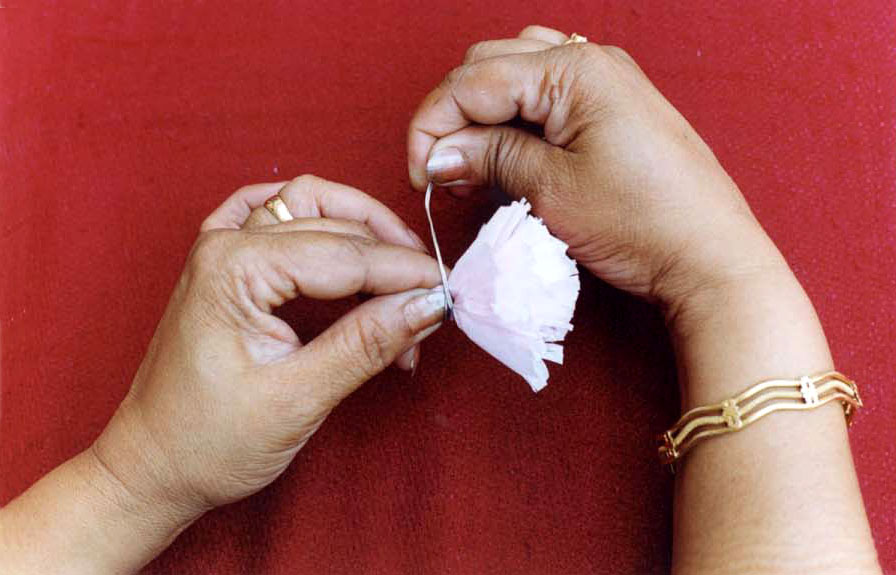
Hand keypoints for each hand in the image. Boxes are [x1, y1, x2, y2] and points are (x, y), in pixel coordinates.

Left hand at [94, 175, 445, 521]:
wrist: (153, 467)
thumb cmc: (208, 442)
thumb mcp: (297, 398)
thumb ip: (365, 343)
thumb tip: (427, 305)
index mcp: (234, 269)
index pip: (346, 255)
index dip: (405, 273)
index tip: (450, 293)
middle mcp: (225, 244)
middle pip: (335, 228)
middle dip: (392, 263)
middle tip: (429, 306)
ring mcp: (222, 249)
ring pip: (313, 209)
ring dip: (363, 236)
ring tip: (399, 283)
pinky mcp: (227, 265)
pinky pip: (279, 216)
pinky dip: (320, 221)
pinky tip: (344, 237)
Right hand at [408, 25, 788, 316]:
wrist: (709, 257)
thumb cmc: (641, 223)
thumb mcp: (551, 192)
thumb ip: (489, 159)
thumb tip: (438, 154)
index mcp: (574, 69)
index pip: (473, 80)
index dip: (433, 127)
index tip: (420, 177)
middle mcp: (590, 60)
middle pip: (489, 68)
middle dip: (455, 118)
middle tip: (445, 174)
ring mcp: (605, 81)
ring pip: (514, 77)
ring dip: (484, 116)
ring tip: (474, 168)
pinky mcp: (611, 108)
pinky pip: (545, 96)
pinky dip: (515, 121)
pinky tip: (509, 158)